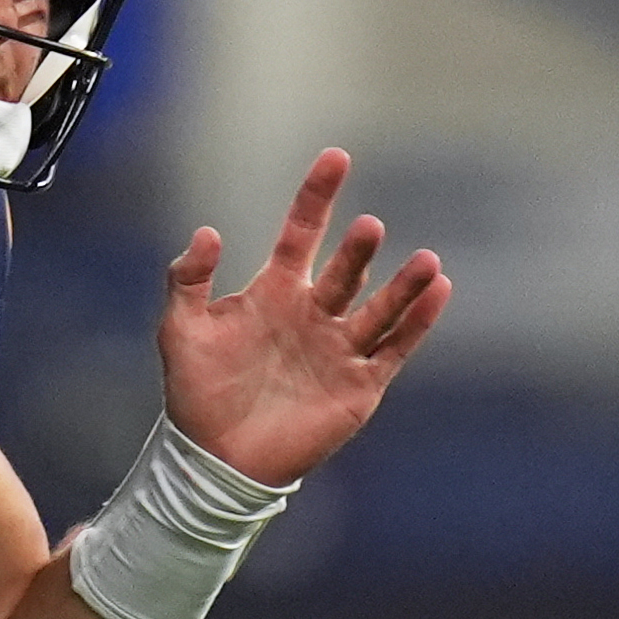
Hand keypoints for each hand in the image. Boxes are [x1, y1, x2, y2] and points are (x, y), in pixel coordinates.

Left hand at [155, 150, 449, 490]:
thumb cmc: (196, 394)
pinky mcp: (359, 386)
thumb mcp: (180, 330)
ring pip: (380, 308)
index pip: (303, 232)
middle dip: (358, 251)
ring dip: (404, 285)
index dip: (318, 196)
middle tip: (368, 229)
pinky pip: (394, 349)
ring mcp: (339, 348)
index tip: (337, 157)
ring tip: (426, 261)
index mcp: (276, 292)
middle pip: (346, 270)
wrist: (214, 460)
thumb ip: (187, 278)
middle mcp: (314, 313)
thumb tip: (209, 231)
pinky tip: (438, 292)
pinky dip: (417, 323)